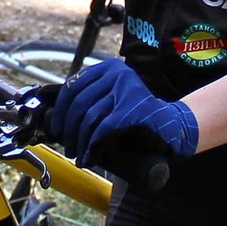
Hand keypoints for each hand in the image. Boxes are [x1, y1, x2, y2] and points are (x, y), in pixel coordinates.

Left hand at [49, 57, 199, 168]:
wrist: (170, 125)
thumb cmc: (136, 116)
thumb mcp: (112, 98)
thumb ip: (91, 99)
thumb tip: (57, 117)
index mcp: (109, 67)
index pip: (73, 86)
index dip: (61, 111)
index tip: (57, 129)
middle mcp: (118, 73)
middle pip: (79, 103)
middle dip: (69, 130)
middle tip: (68, 148)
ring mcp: (126, 89)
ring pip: (89, 118)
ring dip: (80, 142)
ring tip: (78, 156)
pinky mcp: (133, 109)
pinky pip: (103, 130)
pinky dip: (92, 147)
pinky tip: (90, 158)